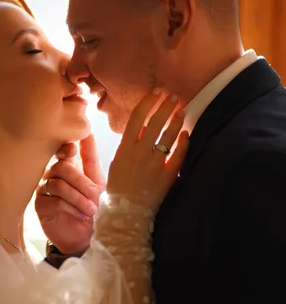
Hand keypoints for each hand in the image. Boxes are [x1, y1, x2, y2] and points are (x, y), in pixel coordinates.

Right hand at [35, 134, 105, 253]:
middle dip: (82, 182)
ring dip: (78, 198)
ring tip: (91, 210)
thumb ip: (91, 159)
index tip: (74, 150)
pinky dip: (70, 208)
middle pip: (62, 167)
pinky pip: (54, 200)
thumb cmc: (91, 207)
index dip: (66, 148)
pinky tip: (80, 216)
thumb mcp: (98, 182)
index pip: (62, 149)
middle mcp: (54, 174)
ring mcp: (45, 189)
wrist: (85, 236)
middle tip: (96, 196)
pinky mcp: (40, 205)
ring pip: (58, 184)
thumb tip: (89, 132)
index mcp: (68, 166)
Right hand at [107, 90, 188, 211]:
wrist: (126, 212)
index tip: (156, 91)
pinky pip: (178, 154)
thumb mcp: (117, 160)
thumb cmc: (119, 186)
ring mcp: (154, 164)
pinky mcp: (166, 175)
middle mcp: (140, 153)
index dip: (148, 101)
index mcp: (125, 148)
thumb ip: (129, 143)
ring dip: (176, 120)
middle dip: (166, 106)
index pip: (137, 117)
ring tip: (181, 111)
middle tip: (173, 96)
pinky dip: (183, 142)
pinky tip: (186, 134)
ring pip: (169, 135)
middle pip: (155, 122)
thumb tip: (142, 125)